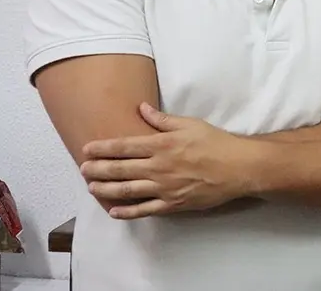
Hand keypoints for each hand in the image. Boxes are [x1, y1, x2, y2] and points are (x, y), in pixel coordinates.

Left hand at [80, 103, 256, 219]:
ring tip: (91, 186)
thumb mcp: (190, 124)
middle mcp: (158, 167)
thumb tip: (141, 109)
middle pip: (120, 169)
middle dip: (97, 169)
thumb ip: (163, 119)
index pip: (124, 146)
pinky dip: (127, 212)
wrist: (238, 168)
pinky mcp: (172, 204)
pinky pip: (145, 210)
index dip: (103, 148)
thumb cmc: (216, 143)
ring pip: (127, 190)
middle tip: (82, 169)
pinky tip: (114, 211)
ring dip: (106, 189)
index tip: (87, 149)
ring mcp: (164, 188)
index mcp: (162, 145)